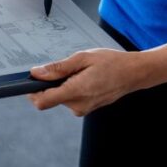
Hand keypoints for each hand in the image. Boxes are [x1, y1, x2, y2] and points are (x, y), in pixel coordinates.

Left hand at [27, 48, 144, 115]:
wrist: (134, 73)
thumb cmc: (112, 62)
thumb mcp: (84, 57)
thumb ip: (59, 67)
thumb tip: (37, 73)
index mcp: (76, 91)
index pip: (42, 101)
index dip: (32, 92)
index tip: (33, 80)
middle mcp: (78, 105)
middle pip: (51, 97)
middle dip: (53, 83)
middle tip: (70, 68)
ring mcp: (83, 109)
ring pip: (61, 98)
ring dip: (65, 85)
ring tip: (83, 72)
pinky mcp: (86, 109)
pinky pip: (71, 99)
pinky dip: (73, 89)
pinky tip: (88, 79)